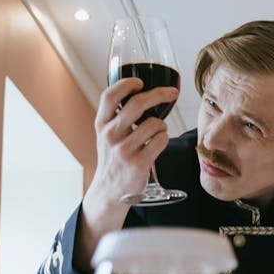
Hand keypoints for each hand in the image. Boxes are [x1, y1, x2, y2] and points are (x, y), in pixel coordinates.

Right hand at [73, 78, 176, 270]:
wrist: (110, 191)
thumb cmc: (113, 158)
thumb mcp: (106, 135)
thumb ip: (116, 116)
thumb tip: (141, 92)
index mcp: (101, 124)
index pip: (110, 96)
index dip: (126, 84)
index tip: (140, 82)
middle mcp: (110, 135)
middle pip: (137, 103)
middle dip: (159, 94)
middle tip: (171, 93)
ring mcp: (124, 150)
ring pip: (155, 123)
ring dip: (162, 125)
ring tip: (156, 133)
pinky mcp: (139, 163)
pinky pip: (161, 140)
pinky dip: (164, 139)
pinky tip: (158, 144)